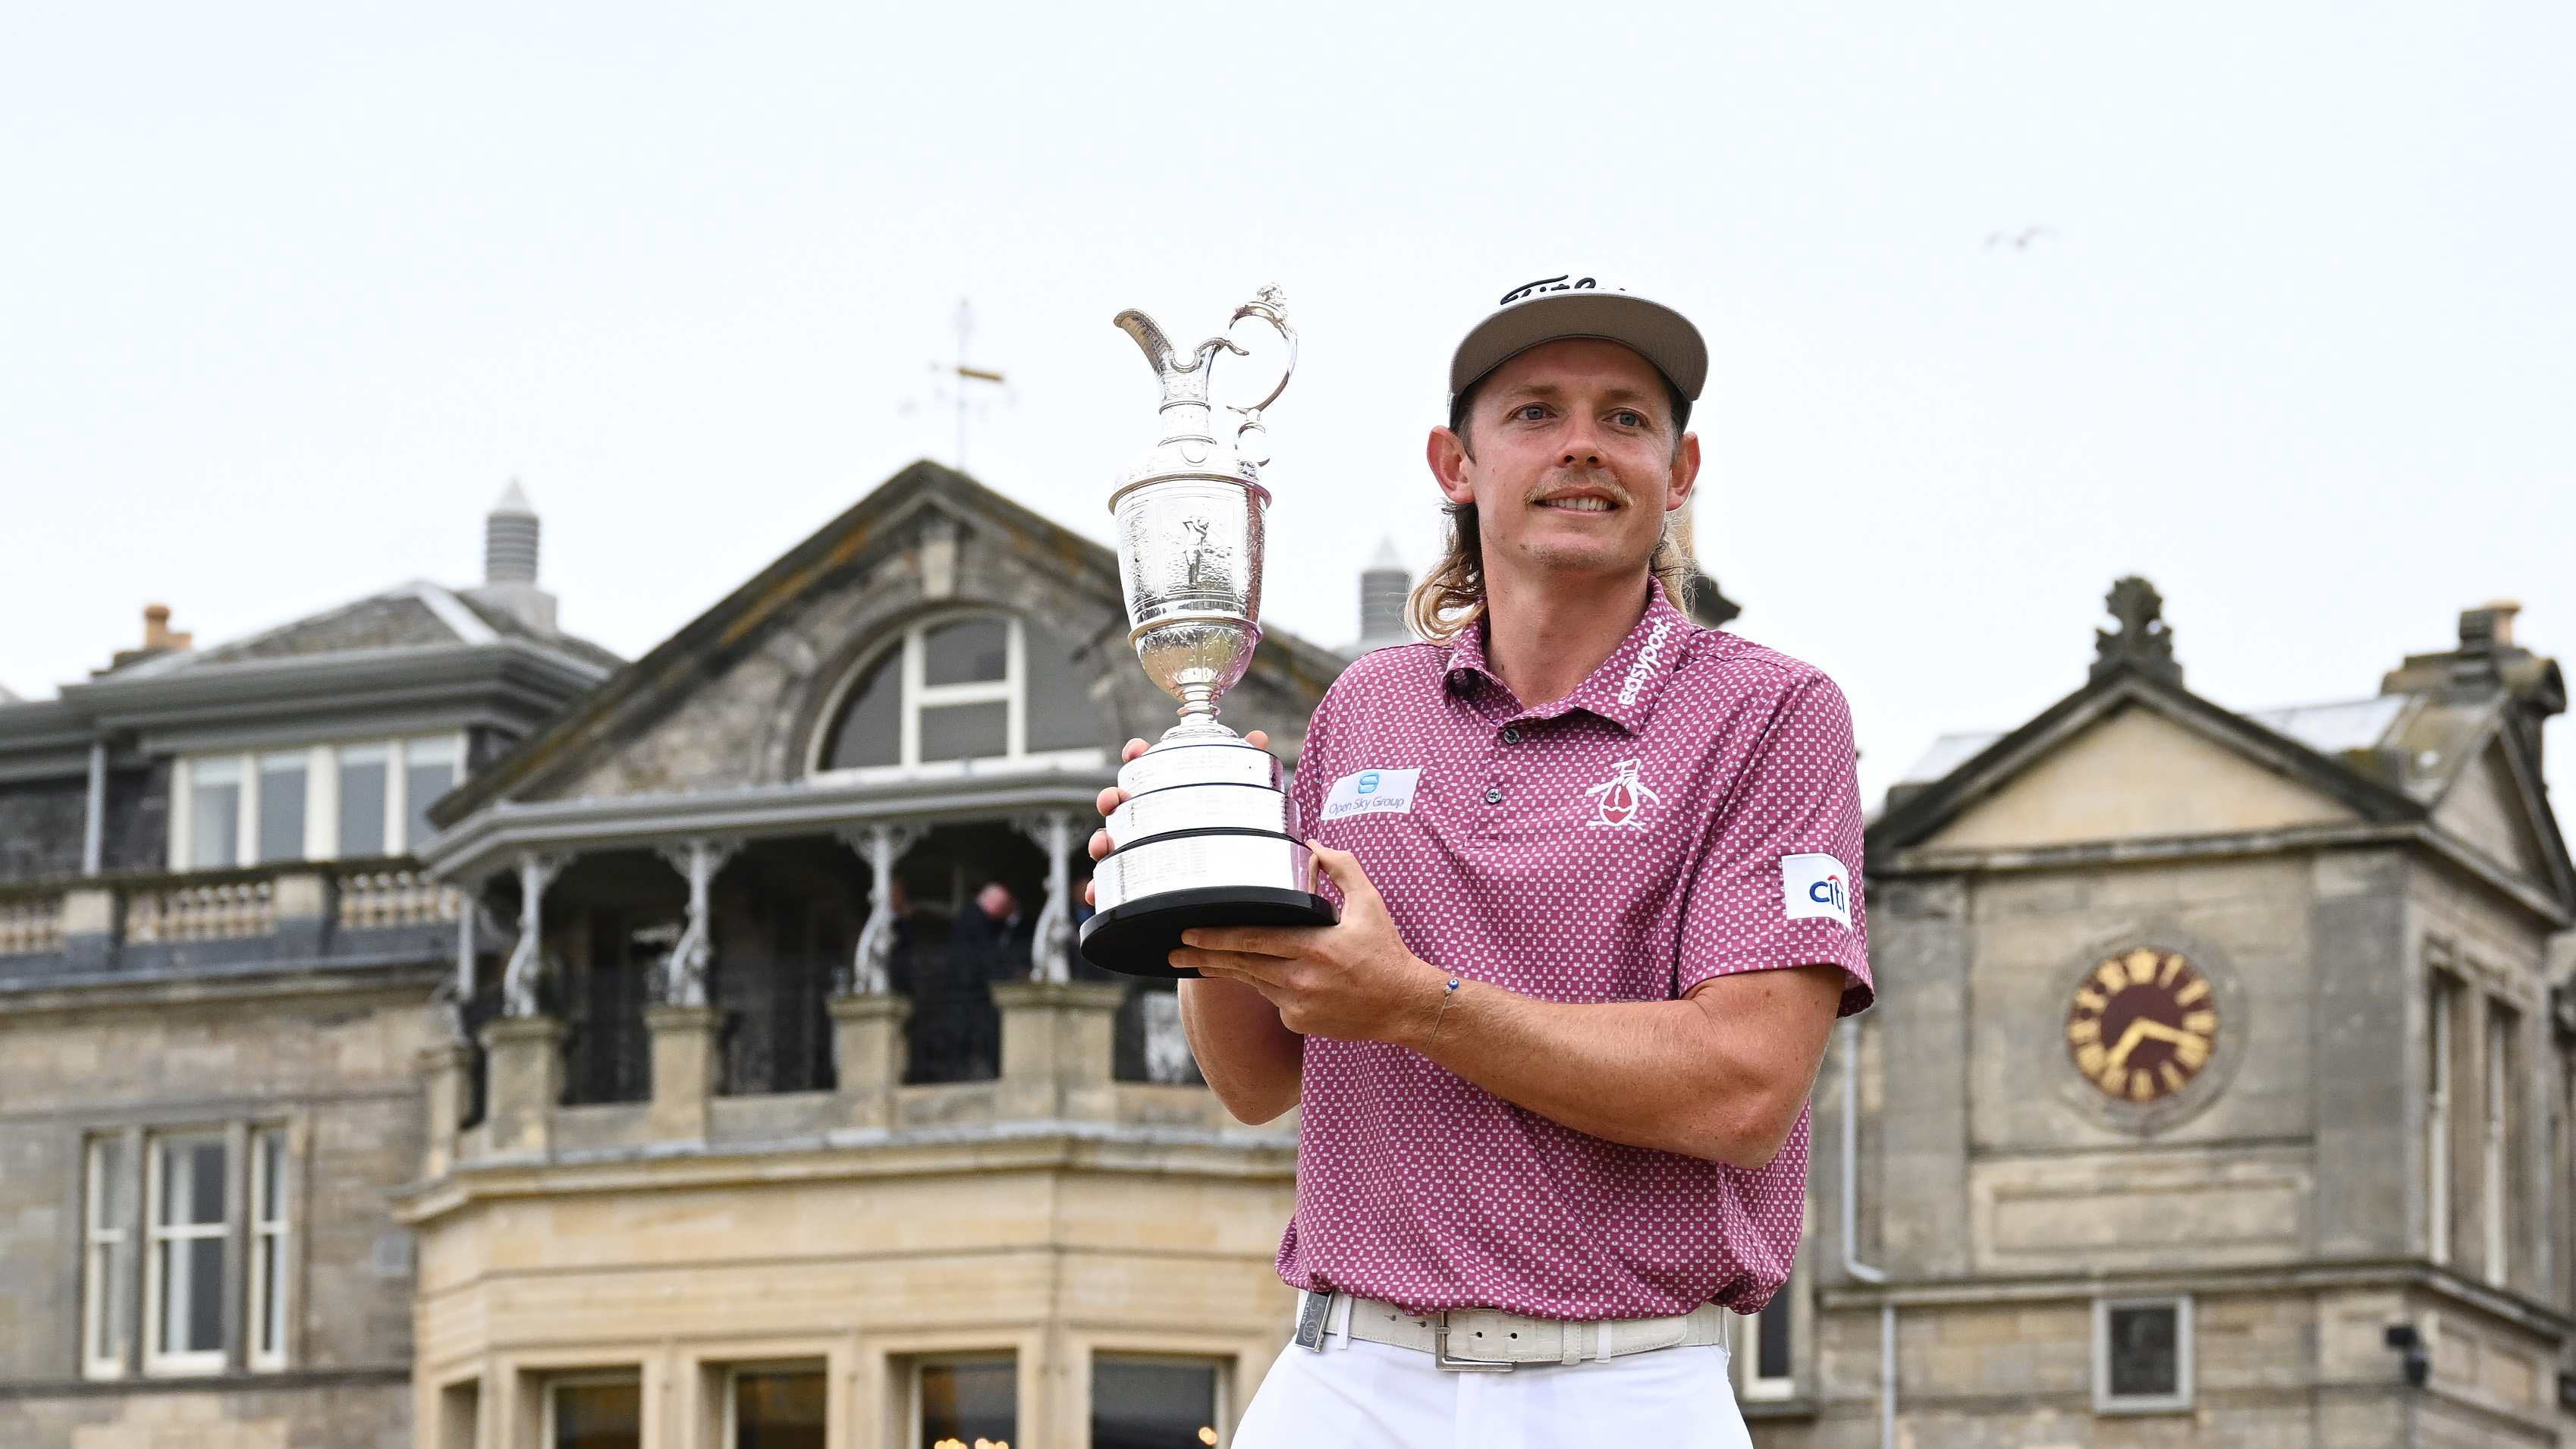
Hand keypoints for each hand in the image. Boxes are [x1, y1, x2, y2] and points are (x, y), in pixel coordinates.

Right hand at [1083, 729, 1268, 907]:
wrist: (1240, 883)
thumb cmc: (1232, 834)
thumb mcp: (1244, 800)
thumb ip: (1248, 767)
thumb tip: (1258, 736)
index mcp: (1169, 796)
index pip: (1147, 768)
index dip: (1137, 755)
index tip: (1136, 750)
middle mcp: (1149, 820)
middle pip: (1120, 803)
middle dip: (1111, 797)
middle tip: (1115, 799)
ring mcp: (1139, 850)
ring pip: (1108, 842)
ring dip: (1099, 840)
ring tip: (1103, 845)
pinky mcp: (1136, 883)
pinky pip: (1110, 886)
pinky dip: (1098, 888)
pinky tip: (1096, 893)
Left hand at [1170, 843, 1444, 1044]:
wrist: (1405, 1005)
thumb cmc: (1386, 952)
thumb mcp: (1370, 903)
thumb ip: (1341, 868)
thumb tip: (1313, 845)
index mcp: (1314, 947)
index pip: (1254, 939)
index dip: (1217, 936)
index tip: (1189, 931)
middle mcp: (1301, 979)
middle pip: (1241, 964)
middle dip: (1204, 956)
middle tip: (1176, 951)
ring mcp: (1298, 1005)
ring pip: (1253, 982)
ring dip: (1227, 970)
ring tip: (1198, 962)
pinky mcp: (1299, 1023)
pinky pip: (1272, 1000)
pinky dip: (1266, 986)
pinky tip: (1262, 976)